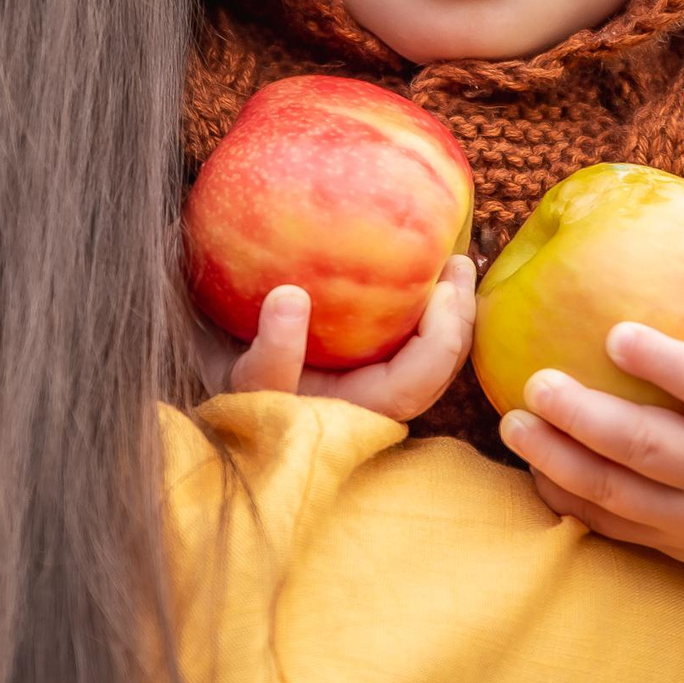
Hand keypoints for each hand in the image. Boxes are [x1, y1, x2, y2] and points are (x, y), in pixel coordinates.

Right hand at [208, 256, 477, 422]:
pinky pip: (414, 343)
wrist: (226, 386)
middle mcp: (368, 408)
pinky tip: (433, 268)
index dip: (437, 339)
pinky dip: (430, 311)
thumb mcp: (244, 375)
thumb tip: (291, 297)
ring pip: (430, 362)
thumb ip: (269, 350)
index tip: (438, 289)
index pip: (407, 386)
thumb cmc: (233, 384)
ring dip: (450, 315)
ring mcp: (372, 389)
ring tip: (455, 265)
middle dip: (454, 324)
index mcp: (348, 417)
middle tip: (457, 266)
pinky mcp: (371, 366)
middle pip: (431, 377)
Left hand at [496, 245, 683, 600]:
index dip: (668, 364)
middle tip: (536, 382)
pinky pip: (613, 527)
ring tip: (512, 422)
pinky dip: (568, 499)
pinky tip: (532, 465)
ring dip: (560, 461)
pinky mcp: (678, 547)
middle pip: (653, 449)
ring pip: (622, 495)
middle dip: (588, 417)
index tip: (614, 333)